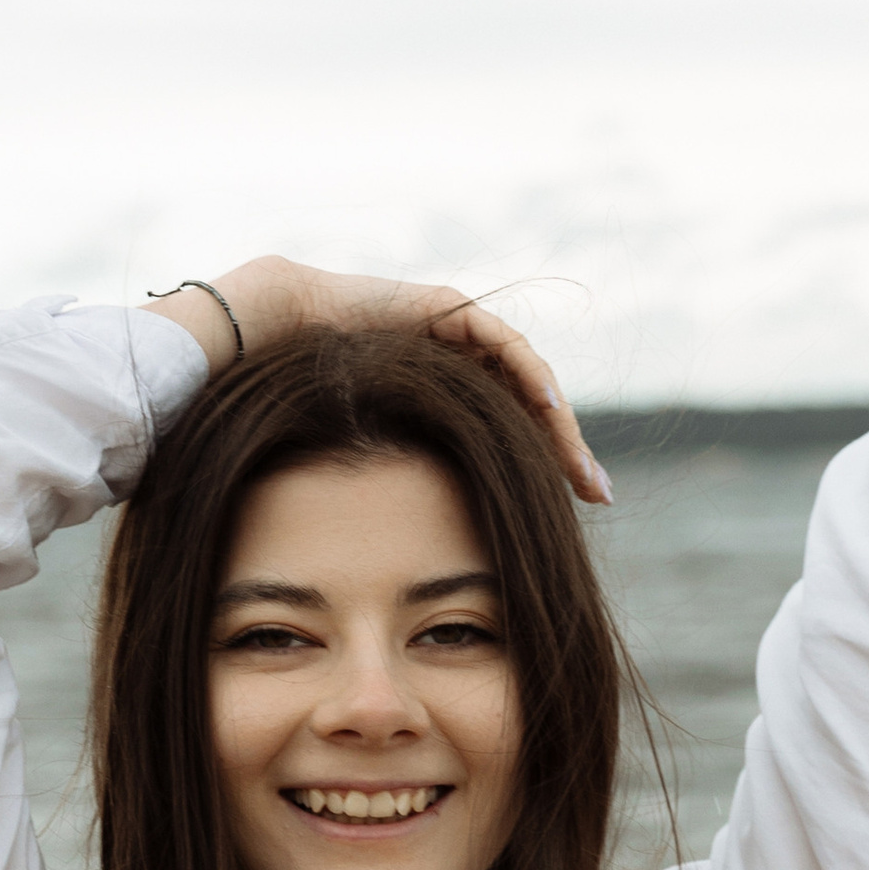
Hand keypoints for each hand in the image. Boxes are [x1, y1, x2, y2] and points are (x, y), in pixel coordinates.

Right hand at [146, 261, 610, 502]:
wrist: (272, 332)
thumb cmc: (300, 399)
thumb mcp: (362, 455)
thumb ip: (392, 489)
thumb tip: (406, 562)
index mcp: (445, 404)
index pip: (510, 438)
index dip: (543, 472)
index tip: (574, 514)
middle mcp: (458, 368)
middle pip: (529, 411)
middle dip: (565, 454)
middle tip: (596, 495)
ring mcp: (457, 334)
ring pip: (526, 379)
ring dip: (557, 421)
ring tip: (578, 465)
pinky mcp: (449, 308)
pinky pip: (502, 343)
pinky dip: (527, 373)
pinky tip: (546, 408)